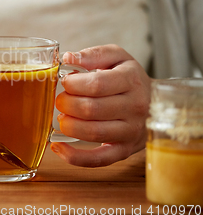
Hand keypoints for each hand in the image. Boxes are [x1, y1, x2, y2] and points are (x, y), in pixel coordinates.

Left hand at [51, 44, 151, 166]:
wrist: (156, 102)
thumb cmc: (128, 77)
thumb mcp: (116, 57)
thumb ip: (93, 55)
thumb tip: (68, 58)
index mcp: (131, 81)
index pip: (97, 85)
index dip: (74, 84)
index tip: (65, 81)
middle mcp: (134, 107)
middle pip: (91, 109)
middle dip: (67, 104)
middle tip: (61, 100)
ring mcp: (131, 131)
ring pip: (93, 133)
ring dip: (69, 126)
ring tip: (62, 117)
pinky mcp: (124, 150)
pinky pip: (99, 159)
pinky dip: (75, 157)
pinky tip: (58, 147)